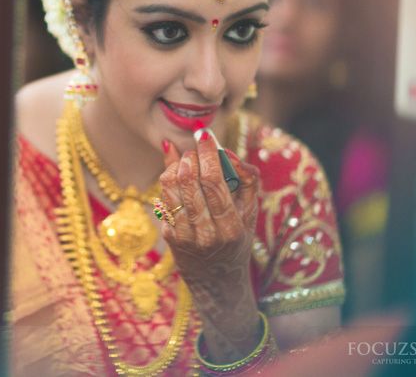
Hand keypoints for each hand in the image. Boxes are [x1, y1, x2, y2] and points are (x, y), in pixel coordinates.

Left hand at [159, 131, 262, 361]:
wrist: (217, 281)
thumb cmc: (238, 239)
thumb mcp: (251, 212)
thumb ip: (246, 178)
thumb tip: (226, 150)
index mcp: (231, 227)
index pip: (214, 181)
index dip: (208, 153)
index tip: (205, 134)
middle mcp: (206, 233)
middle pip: (189, 180)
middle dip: (190, 155)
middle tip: (195, 149)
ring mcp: (184, 236)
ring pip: (171, 186)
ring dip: (176, 164)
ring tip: (187, 161)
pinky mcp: (169, 236)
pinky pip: (164, 197)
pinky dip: (170, 180)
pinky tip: (179, 177)